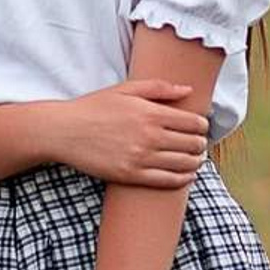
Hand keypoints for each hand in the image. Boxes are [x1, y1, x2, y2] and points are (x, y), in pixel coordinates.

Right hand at [51, 80, 207, 188]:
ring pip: (183, 164)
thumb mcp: (126, 89)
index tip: (202, 126)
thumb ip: (159, 87)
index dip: (203, 125)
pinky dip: (182, 179)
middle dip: (201, 144)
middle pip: (192, 144)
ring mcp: (141, 158)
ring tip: (196, 159)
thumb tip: (188, 89)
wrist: (66, 131)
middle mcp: (149, 137)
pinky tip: (186, 175)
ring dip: (196, 162)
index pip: (192, 122)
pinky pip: (166, 181)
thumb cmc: (95, 107)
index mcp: (151, 113)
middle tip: (200, 143)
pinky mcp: (131, 176)